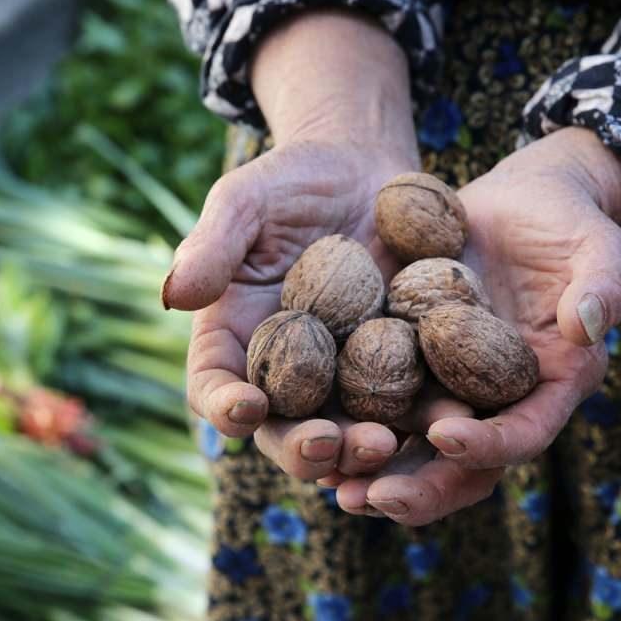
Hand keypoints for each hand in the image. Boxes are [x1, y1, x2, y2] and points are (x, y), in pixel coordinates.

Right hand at [163, 11, 471, 479]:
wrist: (364, 170)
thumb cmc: (289, 181)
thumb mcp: (244, 201)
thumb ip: (212, 245)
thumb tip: (175, 296)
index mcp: (235, 339)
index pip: (215, 386)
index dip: (224, 406)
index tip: (246, 407)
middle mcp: (287, 371)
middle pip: (284, 429)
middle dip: (304, 448)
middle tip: (330, 445)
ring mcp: (345, 376)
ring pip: (348, 431)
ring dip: (364, 450)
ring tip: (387, 444)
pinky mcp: (401, 366)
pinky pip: (411, 398)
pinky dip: (423, 415)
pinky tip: (445, 417)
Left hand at [334, 127, 620, 524]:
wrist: (520, 202)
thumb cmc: (568, 221)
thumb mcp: (598, 244)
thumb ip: (602, 283)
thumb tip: (587, 326)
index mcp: (551, 385)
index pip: (525, 432)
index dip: (490, 443)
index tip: (446, 436)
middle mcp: (499, 399)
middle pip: (463, 466)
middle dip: (419, 486)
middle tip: (367, 497)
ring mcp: (453, 385)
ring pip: (414, 447)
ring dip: (373, 470)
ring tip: (326, 482)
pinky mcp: (414, 360)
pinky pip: (381, 400)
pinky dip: (350, 420)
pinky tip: (309, 429)